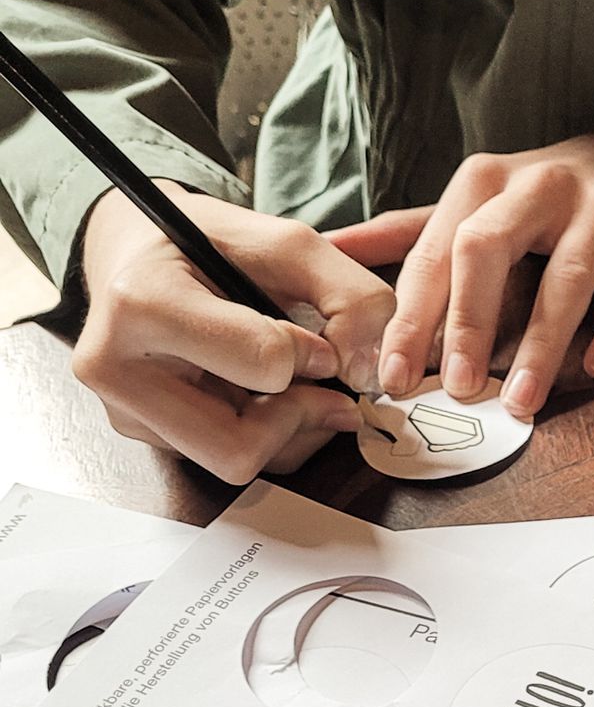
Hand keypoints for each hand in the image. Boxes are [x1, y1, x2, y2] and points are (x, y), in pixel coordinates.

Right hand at [77, 186, 393, 484]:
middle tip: (317, 377)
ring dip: (290, 429)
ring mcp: (126, 411)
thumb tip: (366, 375)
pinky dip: (271, 435)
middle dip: (298, 416)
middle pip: (240, 447)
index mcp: (142, 302)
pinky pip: (233, 461)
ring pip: (239, 464)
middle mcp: (114, 368)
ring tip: (294, 381)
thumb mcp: (290, 243)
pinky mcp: (146, 435)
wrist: (140, 254)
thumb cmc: (210, 243)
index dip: (308, 355)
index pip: (263, 366)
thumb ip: (351, 296)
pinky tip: (268, 394)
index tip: (308, 332)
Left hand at [328, 122, 593, 420]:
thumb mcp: (477, 200)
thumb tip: (329, 248)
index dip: (412, 318)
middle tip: (459, 388)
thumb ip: (410, 231)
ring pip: (565, 279)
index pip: (436, 253)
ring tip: (523, 402)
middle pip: (487, 253)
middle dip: (468, 324)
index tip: (395, 376)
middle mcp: (538, 185)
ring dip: (542, 347)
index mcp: (484, 182)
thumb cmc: (548, 195)